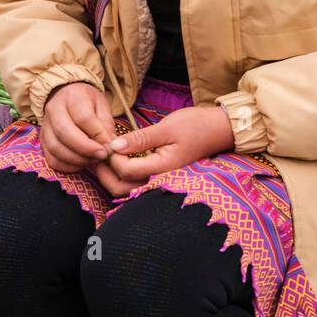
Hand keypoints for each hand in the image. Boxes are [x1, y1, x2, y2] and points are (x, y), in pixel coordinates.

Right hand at [40, 82, 116, 173]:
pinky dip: (67, 166)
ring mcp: (45, 125)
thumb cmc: (89, 104)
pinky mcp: (42, 140)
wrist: (68, 98)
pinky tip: (81, 163)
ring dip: (77, 159)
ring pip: (55, 147)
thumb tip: (107, 147)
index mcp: (72, 96)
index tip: (108, 146)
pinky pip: (51, 158)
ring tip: (92, 160)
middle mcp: (54, 109)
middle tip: (101, 156)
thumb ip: (105, 126)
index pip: (83, 118)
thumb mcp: (102, 107)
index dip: (97, 135)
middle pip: (64, 132)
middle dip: (85, 149)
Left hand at [97, 106, 235, 194]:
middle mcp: (160, 180)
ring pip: (126, 190)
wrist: (218, 131)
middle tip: (97, 154)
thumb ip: (140, 139)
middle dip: (104, 173)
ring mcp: (159, 181)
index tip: (107, 142)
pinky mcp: (158, 178)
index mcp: (162, 168)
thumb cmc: (196, 126)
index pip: (126, 171)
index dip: (111, 158)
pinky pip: (134, 184)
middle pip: (121, 189)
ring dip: (111, 176)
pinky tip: (117, 159)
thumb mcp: (167, 127)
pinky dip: (122, 175)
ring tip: (103, 157)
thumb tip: (114, 146)